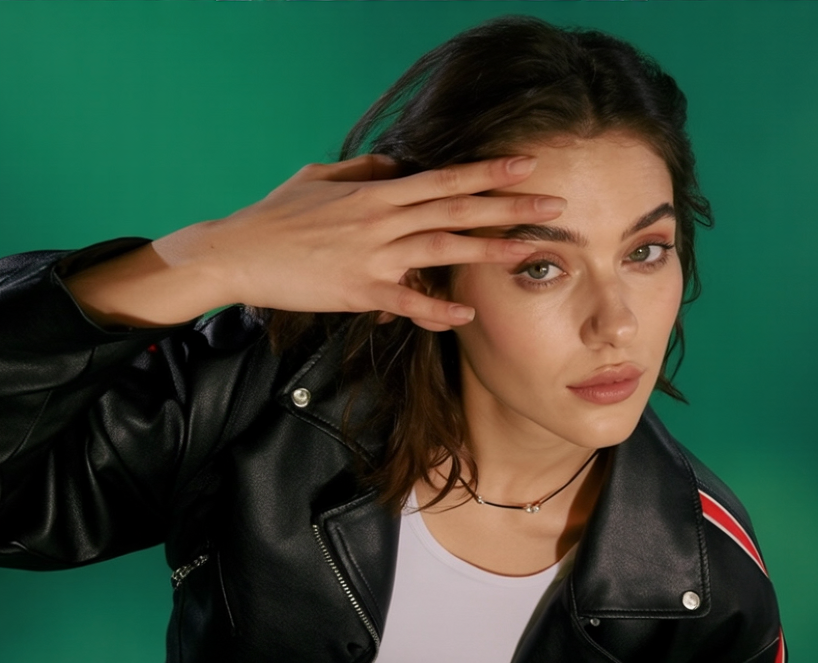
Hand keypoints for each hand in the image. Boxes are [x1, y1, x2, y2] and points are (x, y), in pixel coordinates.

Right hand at [157, 153, 564, 329]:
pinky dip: (437, 311)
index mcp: (375, 191)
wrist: (238, 253)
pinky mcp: (359, 292)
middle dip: (508, 207)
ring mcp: (372, 257)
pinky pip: (407, 303)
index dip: (488, 171)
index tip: (526, 166)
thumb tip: (397, 164)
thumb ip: (363, 170)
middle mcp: (381, 220)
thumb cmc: (276, 215)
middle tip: (552, 206)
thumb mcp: (320, 178)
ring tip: (528, 252)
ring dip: (488, 250)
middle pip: (456, 209)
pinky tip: (465, 316)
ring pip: (442, 250)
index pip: (444, 177)